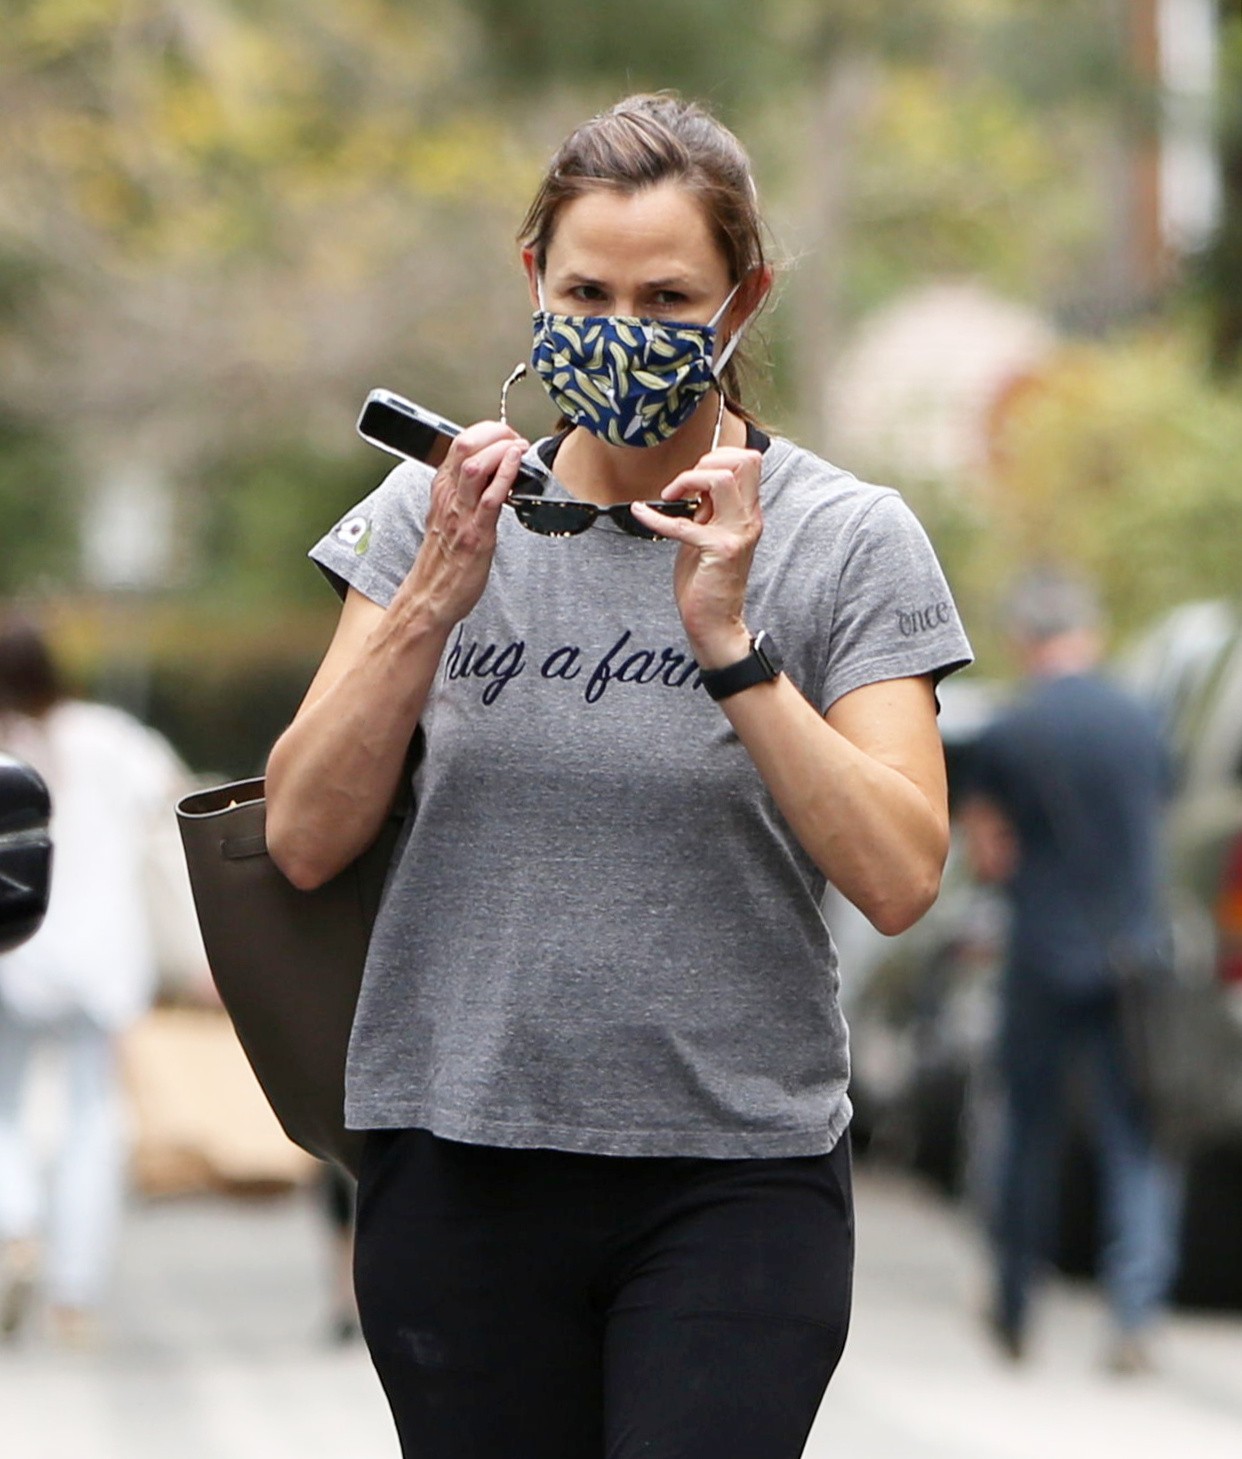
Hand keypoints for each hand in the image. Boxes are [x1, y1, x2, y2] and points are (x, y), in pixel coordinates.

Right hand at [402, 421, 528, 627]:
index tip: (508, 437)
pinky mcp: (476, 535)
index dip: (488, 431)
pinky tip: (517, 462)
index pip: (459, 442)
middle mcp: (448, 496)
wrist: (429, 597)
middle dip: (496, 433)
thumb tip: (494, 475)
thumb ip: (466, 493)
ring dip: (502, 449)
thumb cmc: (444, 560)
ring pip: (475, 465)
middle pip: (465, 444)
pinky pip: (490, 498)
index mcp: (442, 489)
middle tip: (517, 440)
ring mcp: (461, 514)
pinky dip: (505, 474)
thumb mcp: (450, 516)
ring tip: (520, 448)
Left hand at [629, 446, 763, 666]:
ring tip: (671, 495)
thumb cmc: (709, 581)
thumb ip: (708, 510)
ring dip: (690, 478)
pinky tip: (641, 513)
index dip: (718, 456)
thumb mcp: (710, 535)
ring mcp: (736, 533)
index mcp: (748, 512)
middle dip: (708, 459)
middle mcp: (748, 518)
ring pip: (723, 478)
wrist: (716, 622)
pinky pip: (684, 523)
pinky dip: (656, 516)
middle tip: (683, 482)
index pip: (749, 461)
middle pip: (746, 460)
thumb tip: (693, 484)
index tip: (692, 475)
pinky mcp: (718, 550)